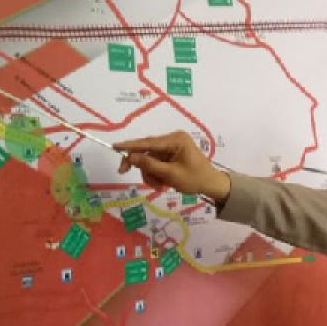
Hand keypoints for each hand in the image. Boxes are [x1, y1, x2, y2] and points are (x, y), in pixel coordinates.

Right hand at [114, 132, 230, 200]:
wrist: (211, 184)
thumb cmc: (195, 179)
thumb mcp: (171, 174)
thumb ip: (150, 165)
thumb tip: (131, 157)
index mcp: (176, 140)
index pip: (148, 142)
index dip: (130, 146)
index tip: (115, 147)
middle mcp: (173, 139)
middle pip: (146, 150)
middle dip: (142, 166)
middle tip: (123, 172)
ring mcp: (172, 147)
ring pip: (149, 159)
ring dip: (150, 174)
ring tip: (159, 186)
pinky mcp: (171, 155)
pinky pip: (156, 162)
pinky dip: (156, 174)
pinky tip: (162, 183)